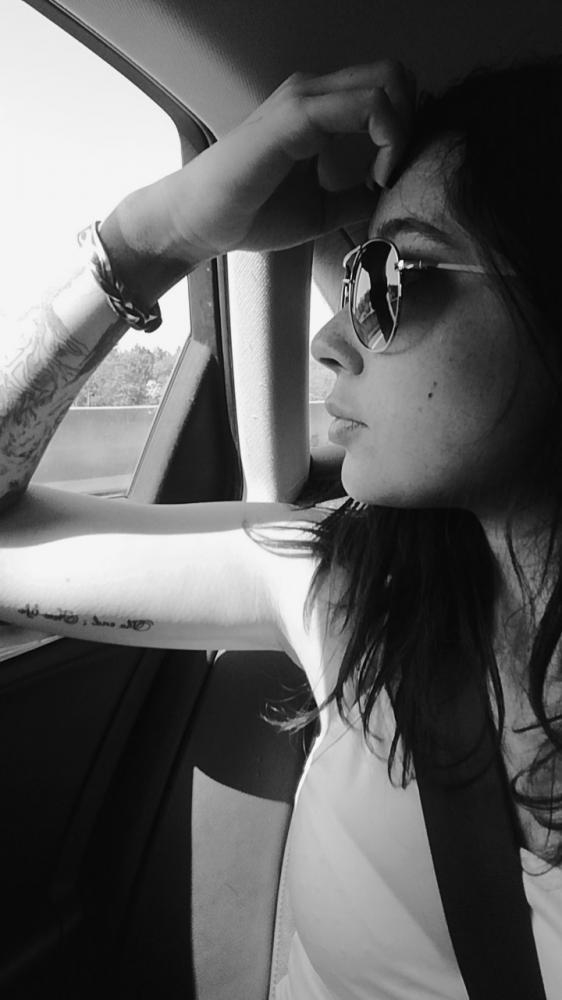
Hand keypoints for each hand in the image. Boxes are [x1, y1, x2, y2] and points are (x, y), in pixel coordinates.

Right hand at [102, 61, 414, 299]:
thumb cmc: (251, 213)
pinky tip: (375, 176)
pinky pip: (363, 105)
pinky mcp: (295, 116)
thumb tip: (391, 197)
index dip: (404, 130)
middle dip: (410, 123)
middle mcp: (313, 92)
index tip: (389, 177)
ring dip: (401, 130)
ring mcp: (303, 98)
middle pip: (394, 75)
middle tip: (392, 170)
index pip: (387, 88)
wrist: (202, 222)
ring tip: (383, 175)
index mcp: (320, 108)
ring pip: (386, 81)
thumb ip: (357, 195)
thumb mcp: (322, 207)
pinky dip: (386, 138)